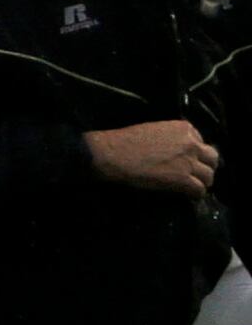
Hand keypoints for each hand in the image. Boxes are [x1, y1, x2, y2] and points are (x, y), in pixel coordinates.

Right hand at [89, 118, 218, 197]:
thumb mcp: (154, 130)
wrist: (113, 154)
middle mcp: (191, 144)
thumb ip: (171, 138)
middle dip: (206, 166)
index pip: (201, 141)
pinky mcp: (182, 179)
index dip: (194, 153)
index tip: (185, 160)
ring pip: (209, 175)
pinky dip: (195, 194)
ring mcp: (188, 162)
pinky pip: (199, 189)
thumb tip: (174, 151)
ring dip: (202, 182)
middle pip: (212, 158)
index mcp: (184, 128)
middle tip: (196, 174)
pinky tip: (188, 195)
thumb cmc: (125, 141)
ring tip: (193, 186)